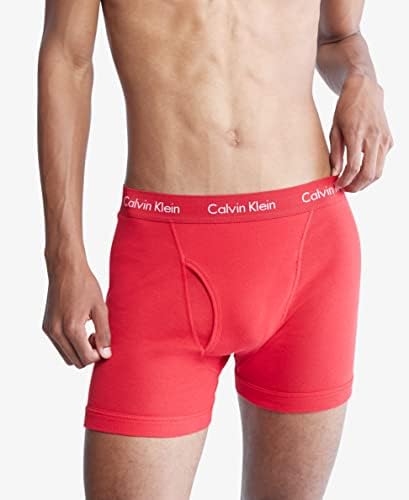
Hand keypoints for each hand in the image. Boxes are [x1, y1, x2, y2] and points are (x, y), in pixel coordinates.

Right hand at [42, 262, 111, 368]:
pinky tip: (80, 328)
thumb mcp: (100, 308)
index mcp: (71, 328)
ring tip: (89, 333)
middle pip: (75, 362)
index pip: (86, 358)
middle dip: (89, 354)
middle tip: (97, 336)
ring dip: (79, 351)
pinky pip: (60, 346)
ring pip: (66, 357)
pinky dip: (71, 344)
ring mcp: (49, 330)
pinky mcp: (46, 327)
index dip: (99, 355)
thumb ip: (104, 333)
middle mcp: (57, 332)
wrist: (65, 269)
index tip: (105, 343)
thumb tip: (106, 354)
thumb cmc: (85, 285)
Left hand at [329, 74, 393, 191]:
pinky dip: (372, 170)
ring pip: (379, 171)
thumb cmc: (345, 109)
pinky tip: (361, 168)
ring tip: (352, 183)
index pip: (354, 167)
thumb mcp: (334, 129)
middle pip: (369, 173)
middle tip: (345, 189)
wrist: (364, 89)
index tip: (337, 186)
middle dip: (357, 186)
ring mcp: (384, 139)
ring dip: (365, 182)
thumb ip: (335, 153)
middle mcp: (374, 137)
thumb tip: (334, 174)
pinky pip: (382, 161)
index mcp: (357, 134)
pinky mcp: (389, 139)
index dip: (345, 181)